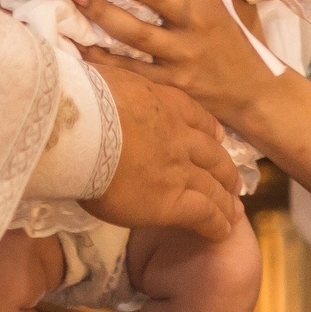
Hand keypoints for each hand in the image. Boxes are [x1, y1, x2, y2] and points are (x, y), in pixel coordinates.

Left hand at [72, 0, 283, 129]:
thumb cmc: (243, 41)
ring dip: (101, 14)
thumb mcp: (235, 3)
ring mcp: (183, 52)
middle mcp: (196, 21)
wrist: (259, 93)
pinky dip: (104, 59)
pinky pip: (132, 68)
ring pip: (135, 32)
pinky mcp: (173, 80)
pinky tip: (79, 48)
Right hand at [83, 61, 240, 241]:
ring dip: (225, 200)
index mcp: (165, 102)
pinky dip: (216, 223)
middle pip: (211, 155)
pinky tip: (221, 231)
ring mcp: (179, 168)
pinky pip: (204, 213)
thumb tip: (91, 82)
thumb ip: (113, 92)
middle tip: (232, 181)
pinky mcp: (171, 201)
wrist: (77, 126)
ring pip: (212, 187)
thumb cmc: (79, 100)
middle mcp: (179, 135)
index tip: (216, 139)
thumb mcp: (105, 80)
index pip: (196, 118)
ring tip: (233, 212)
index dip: (209, 132)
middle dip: (224, 169)